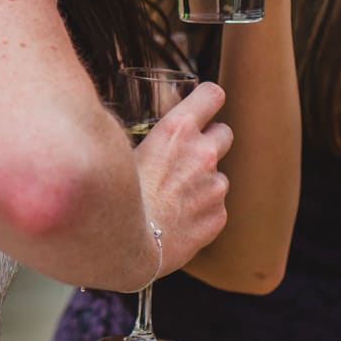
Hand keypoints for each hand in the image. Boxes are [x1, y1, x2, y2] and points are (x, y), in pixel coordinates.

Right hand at [134, 80, 231, 275]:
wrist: (125, 245)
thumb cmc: (115, 197)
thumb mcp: (124, 154)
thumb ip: (148, 140)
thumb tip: (145, 134)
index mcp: (177, 131)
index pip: (212, 95)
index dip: (208, 100)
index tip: (205, 104)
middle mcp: (202, 153)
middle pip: (225, 132)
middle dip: (211, 141)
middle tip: (190, 156)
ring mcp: (214, 185)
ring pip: (219, 175)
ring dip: (203, 182)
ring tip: (174, 199)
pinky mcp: (219, 215)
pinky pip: (215, 207)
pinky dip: (201, 211)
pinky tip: (177, 220)